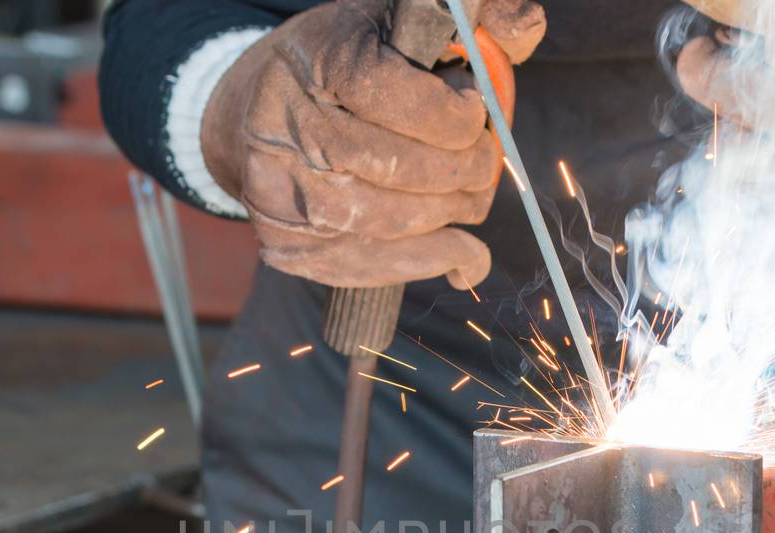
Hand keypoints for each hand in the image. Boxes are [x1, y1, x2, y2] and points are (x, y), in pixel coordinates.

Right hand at [201, 0, 545, 289]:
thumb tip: (527, 26)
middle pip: (396, 167)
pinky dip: (429, 261)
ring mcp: (278, 192)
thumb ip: (470, 22)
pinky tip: (462, 254)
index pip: (390, 94)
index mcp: (317, 59)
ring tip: (470, 199)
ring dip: (450, 218)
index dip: (450, 115)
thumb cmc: (339, 66)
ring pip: (389, 223)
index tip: (474, 113)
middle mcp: (284, 126)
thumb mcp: (393, 24)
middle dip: (464, 173)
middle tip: (486, 166)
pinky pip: (371, 267)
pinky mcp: (284, 244)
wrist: (247, 117)